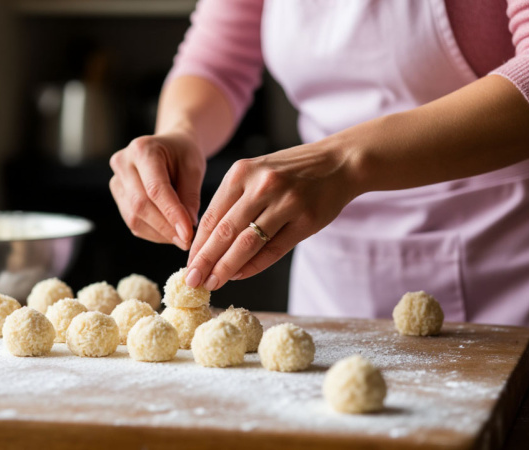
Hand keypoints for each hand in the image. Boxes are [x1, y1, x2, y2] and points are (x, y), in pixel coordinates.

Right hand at [109, 132, 205, 249]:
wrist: (169, 146)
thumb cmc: (183, 154)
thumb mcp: (194, 167)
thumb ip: (190, 196)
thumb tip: (187, 229)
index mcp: (142, 149)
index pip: (155, 188)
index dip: (171, 214)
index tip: (188, 233)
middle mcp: (123, 163)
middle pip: (140, 205)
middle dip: (165, 227)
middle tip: (187, 241)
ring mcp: (116, 180)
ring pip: (134, 217)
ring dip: (159, 233)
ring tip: (181, 237)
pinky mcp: (118, 196)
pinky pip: (133, 222)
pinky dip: (153, 232)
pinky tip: (169, 232)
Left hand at [185, 141, 360, 289]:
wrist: (340, 162)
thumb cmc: (292, 171)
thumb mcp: (257, 173)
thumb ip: (234, 202)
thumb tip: (208, 244)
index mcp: (242, 172)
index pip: (212, 215)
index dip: (198, 244)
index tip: (189, 264)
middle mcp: (262, 185)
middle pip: (225, 231)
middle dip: (206, 260)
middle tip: (193, 281)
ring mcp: (286, 202)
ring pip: (247, 243)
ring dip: (226, 267)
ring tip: (213, 283)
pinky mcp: (306, 220)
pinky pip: (273, 249)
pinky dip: (253, 266)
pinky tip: (239, 275)